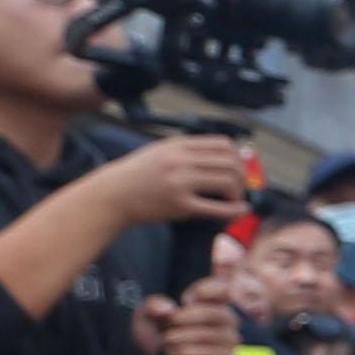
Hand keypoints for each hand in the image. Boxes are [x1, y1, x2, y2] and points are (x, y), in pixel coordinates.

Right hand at [100, 130, 256, 226]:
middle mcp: (180, 160)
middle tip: (239, 188)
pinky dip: (234, 210)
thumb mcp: (161, 151)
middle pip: (230, 163)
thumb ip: (189, 151)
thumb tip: (226, 154)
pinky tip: (240, 211)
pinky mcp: (179, 204)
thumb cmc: (138, 174)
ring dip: (238, 193)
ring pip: (227, 181)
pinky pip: (216, 208)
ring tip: (234, 200)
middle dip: (242, 177)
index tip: (238, 169)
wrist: (113, 194)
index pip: (224, 144)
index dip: (238, 157)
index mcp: (178, 145)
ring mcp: (180, 182)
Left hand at [141, 290, 241, 354]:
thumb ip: (151, 306)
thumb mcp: (146, 318)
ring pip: (214, 334)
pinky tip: (173, 353)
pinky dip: (191, 353)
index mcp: (208, 302)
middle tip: (168, 325)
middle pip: (217, 312)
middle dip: (188, 318)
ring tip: (167, 341)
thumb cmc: (157, 338)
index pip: (222, 288)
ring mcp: (228, 340)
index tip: (184, 300)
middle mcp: (225, 319)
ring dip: (186, 337)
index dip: (207, 289)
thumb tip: (168, 309)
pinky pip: (214, 354)